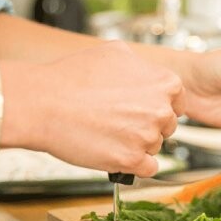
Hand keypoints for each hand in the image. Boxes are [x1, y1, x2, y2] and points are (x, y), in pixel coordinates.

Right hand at [8, 41, 184, 176]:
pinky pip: (147, 168)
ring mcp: (147, 137)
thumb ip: (143, 65)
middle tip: (120, 120)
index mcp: (165, 83)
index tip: (144, 108)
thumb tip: (150, 75)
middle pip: (167, 125)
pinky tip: (115, 152)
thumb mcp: (116, 52)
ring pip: (154, 146)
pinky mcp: (131, 161)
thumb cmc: (73, 77)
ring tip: (108, 132)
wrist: (43, 103)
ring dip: (137, 144)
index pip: (177, 101)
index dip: (160, 105)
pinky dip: (133, 165)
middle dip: (148, 124)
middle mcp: (161, 110)